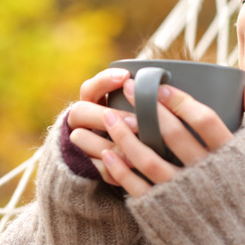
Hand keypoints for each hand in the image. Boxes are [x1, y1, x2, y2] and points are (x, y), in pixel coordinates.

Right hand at [67, 68, 137, 185]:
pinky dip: (113, 167)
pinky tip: (132, 166)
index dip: (105, 80)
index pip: (90, 86)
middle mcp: (80, 121)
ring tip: (139, 148)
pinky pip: (93, 166)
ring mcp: (77, 143)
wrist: (116, 165)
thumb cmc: (136, 131)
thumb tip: (167, 91)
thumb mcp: (135, 114)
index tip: (125, 76)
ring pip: (82, 138)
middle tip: (137, 123)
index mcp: (92, 103)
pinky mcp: (83, 166)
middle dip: (110, 115)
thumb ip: (142, 103)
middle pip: (81, 111)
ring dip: (111, 143)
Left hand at [101, 81, 244, 196]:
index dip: (181, 101)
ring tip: (109, 117)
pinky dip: (121, 171)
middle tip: (131, 88)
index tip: (161, 87)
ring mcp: (185, 197)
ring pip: (149, 161)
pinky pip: (139, 190)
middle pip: (173, 135)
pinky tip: (108, 154)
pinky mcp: (168, 216)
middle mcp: (208, 176)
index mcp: (234, 158)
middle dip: (148, 108)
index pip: (205, 120)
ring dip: (126, 136)